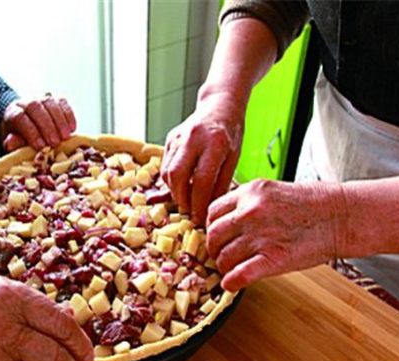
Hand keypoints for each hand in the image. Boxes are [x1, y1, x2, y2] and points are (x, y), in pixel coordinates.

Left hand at [1, 95, 76, 151]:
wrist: (29, 124)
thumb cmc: (22, 137)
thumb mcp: (15, 142)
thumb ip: (14, 143)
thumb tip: (10, 143)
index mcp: (13, 112)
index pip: (20, 117)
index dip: (31, 132)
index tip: (40, 146)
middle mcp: (26, 101)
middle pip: (35, 107)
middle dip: (47, 126)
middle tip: (55, 142)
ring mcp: (41, 98)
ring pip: (50, 103)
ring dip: (60, 121)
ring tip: (65, 137)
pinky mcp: (55, 98)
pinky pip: (63, 102)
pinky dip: (69, 115)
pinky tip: (72, 128)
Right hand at [161, 93, 243, 224]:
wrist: (219, 105)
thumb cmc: (231, 133)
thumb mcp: (234, 157)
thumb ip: (221, 182)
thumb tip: (210, 208)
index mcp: (215, 142)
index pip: (202, 180)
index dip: (199, 203)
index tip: (200, 217)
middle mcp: (193, 138)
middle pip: (178, 176)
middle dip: (182, 198)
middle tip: (190, 210)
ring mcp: (178, 137)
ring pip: (168, 173)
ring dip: (175, 191)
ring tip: (187, 199)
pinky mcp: (170, 139)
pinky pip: (165, 166)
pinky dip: (171, 181)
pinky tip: (182, 185)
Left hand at [206, 179, 343, 291]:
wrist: (342, 216)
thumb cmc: (313, 204)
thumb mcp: (273, 191)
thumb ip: (248, 203)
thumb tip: (227, 222)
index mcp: (250, 192)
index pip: (212, 213)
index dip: (211, 228)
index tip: (217, 236)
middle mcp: (251, 212)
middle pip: (214, 236)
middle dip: (214, 248)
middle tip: (220, 255)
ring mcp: (261, 236)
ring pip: (224, 257)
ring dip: (224, 266)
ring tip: (231, 269)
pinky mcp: (273, 259)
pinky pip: (239, 275)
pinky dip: (231, 283)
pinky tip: (231, 284)